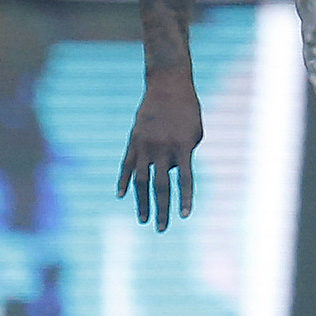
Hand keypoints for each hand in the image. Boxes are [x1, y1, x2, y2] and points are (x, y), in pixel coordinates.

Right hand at [116, 73, 202, 231]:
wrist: (168, 85)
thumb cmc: (188, 110)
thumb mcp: (194, 133)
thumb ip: (184, 156)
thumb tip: (172, 175)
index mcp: (182, 146)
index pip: (185, 179)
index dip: (185, 199)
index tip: (184, 217)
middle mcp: (161, 148)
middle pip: (160, 185)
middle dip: (161, 209)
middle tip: (161, 229)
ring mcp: (144, 145)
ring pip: (140, 180)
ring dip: (141, 202)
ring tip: (144, 220)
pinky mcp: (133, 141)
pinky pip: (126, 165)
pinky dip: (123, 181)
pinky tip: (121, 196)